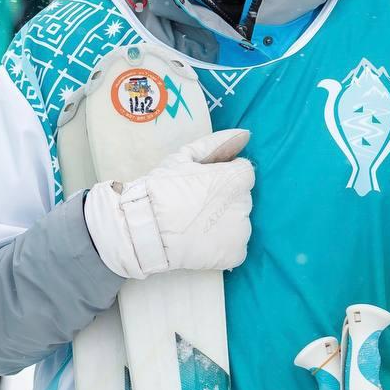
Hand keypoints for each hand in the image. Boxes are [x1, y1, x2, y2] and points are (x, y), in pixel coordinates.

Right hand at [84, 129, 254, 279]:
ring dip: (225, 222)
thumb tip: (246, 135)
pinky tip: (202, 243)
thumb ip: (218, 144)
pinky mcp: (235, 253)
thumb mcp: (185, 157)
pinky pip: (236, 247)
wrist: (143, 229)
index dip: (222, 177)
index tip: (202, 185)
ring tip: (196, 226)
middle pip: (241, 198)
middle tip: (195, 206)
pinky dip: (223, 246)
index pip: (243, 173)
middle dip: (224, 198)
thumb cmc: (161, 189)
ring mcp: (242, 231)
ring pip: (239, 222)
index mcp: (237, 178)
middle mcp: (246, 203)